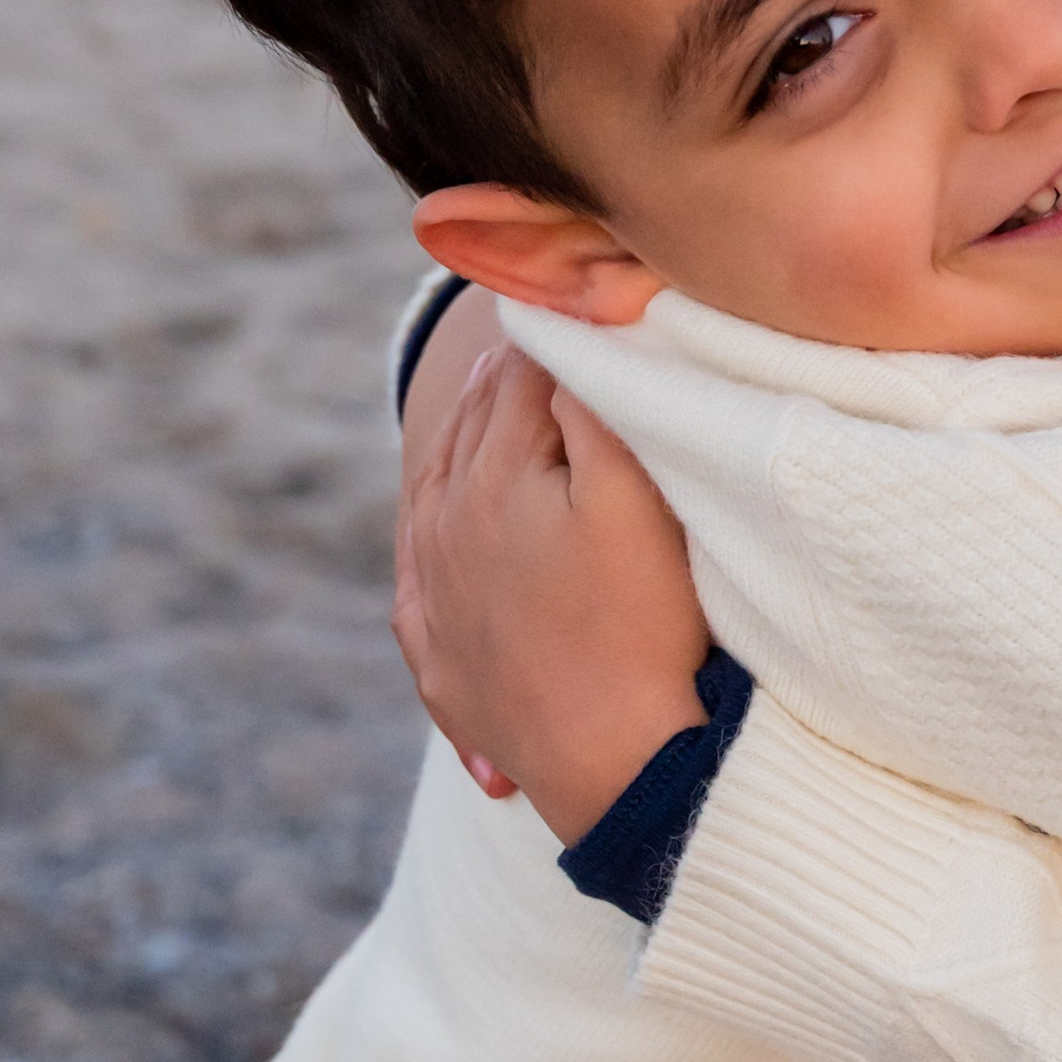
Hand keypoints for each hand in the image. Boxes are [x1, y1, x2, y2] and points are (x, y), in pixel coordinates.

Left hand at [393, 343, 714, 844]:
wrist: (614, 764)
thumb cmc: (642, 623)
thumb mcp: (634, 495)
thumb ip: (594, 406)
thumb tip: (562, 338)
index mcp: (492, 477)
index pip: (521, 376)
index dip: (554, 330)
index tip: (575, 297)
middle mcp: (447, 530)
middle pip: (473, 431)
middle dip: (502, 382)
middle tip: (531, 336)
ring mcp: (440, 601)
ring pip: (435, 500)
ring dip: (460, 450)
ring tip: (484, 414)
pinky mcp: (445, 665)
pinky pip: (419, 591)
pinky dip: (426, 552)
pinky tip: (432, 546)